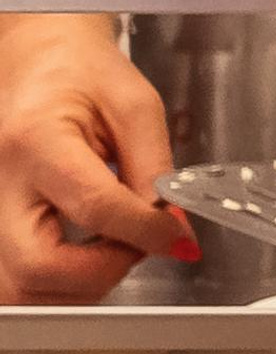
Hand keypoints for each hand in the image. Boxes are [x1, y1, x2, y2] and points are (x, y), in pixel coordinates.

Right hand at [0, 14, 195, 303]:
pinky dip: (61, 284)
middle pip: (37, 268)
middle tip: (142, 244)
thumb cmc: (83, 75)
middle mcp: (2, 185)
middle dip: (102, 272)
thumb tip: (174, 227)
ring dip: (82, 284)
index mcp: (37, 141)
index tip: (180, 237)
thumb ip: (155, 167)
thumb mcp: (135, 105)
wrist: (38, 65)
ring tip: (119, 244)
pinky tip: (92, 254)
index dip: (146, 230)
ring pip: (24, 288)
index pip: (93, 206)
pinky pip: (21, 281)